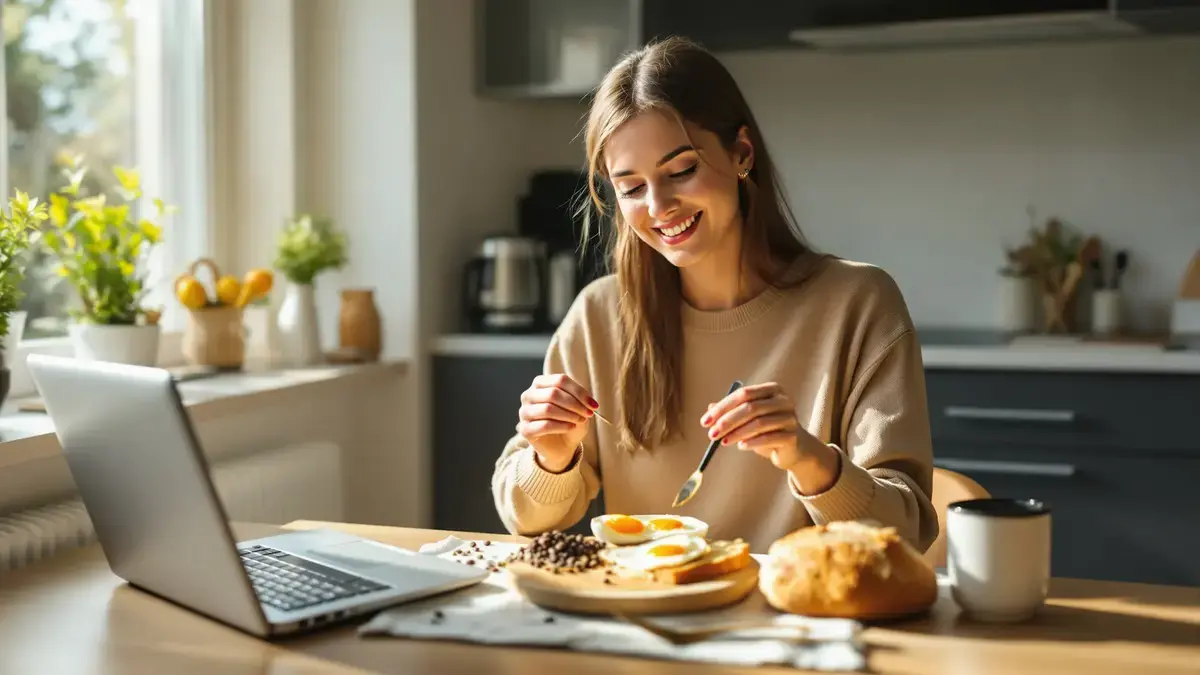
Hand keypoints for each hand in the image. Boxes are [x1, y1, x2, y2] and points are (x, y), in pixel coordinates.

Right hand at [517, 374, 598, 471]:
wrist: (561, 445)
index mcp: (540, 383)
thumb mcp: (578, 407)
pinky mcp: (525, 429)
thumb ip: (580, 399)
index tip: (593, 405)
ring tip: (581, 420)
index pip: (560, 380)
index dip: (579, 392)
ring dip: (569, 415)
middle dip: (575, 404)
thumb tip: (588, 401)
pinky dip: (562, 426)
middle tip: (588, 414)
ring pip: (548, 409)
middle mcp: (529, 395)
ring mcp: (524, 412)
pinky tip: (571, 427)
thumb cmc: (569, 421)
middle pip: (553, 393)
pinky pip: (544, 425)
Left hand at [700, 382, 838, 492]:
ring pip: (759, 423)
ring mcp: (790, 418)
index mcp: (772, 390)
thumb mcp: (748, 418)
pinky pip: (769, 438)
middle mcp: (783, 400)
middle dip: (727, 421)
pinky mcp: (793, 436)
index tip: (705, 421)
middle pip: (751, 407)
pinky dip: (752, 442)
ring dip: (737, 433)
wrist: (794, 449)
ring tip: (723, 442)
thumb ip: (731, 411)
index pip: (744, 394)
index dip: (722, 407)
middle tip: (711, 434)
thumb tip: (710, 408)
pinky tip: (741, 446)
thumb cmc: (768, 430)